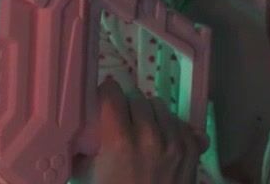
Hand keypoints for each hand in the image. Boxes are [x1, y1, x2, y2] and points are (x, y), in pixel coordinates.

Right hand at [71, 78, 209, 183]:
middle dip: (127, 105)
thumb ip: (84, 152)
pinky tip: (162, 137)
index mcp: (120, 142)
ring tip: (142, 126)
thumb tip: (77, 132)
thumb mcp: (90, 177)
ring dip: (149, 113)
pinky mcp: (193, 149)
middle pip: (137, 99)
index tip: (103, 97)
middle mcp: (150, 136)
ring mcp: (175, 142)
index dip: (105, 94)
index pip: (113, 96)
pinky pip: (180, 122)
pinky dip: (170, 126)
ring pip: (160, 107)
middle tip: (120, 117)